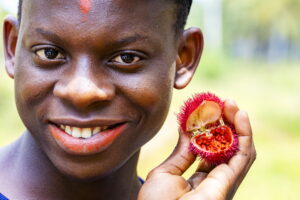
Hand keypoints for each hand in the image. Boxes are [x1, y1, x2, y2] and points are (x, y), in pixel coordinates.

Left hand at [138, 100, 255, 199]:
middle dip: (228, 123)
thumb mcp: (166, 172)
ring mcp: (223, 182)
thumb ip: (182, 153)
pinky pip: (242, 156)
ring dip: (238, 125)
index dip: (213, 129)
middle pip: (228, 147)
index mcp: (200, 178)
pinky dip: (244, 135)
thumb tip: (188, 128)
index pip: (213, 149)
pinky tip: (239, 116)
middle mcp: (215, 180)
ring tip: (231, 104)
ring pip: (240, 149)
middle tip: (224, 102)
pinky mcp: (228, 183)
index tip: (207, 110)